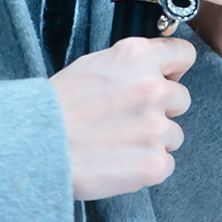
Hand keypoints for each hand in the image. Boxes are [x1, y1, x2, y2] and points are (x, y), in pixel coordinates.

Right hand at [48, 35, 194, 199]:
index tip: (166, 78)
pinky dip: (146, 166)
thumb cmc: (57, 107)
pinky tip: (120, 161)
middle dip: (162, 108)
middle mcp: (152, 87)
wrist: (36, 146)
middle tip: (129, 118)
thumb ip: (130, 65)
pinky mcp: (154, 163)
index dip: (173, 69)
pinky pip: (166, 164)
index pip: (184, 55)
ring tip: (119, 142)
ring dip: (153, 140)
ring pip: (174, 134)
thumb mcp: (92, 64)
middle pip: (182, 98)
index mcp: (137, 56)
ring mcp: (156, 127)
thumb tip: (156, 71)